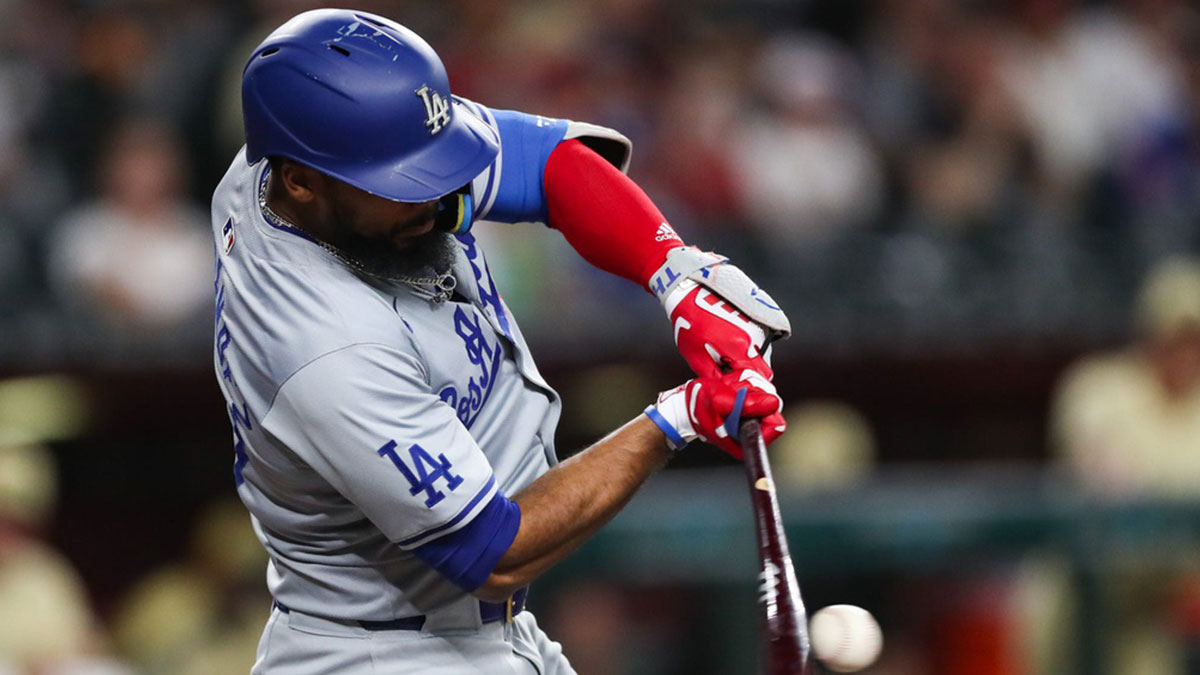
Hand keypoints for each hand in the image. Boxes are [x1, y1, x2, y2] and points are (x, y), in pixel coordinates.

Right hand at [644, 366, 785, 458]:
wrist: (683, 406)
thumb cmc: (697, 406)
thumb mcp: (721, 400)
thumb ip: (748, 403)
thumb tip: (774, 403)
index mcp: (746, 440)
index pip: (775, 423)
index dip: (765, 404)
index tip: (748, 396)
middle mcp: (750, 433)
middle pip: (770, 406)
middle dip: (754, 392)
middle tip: (733, 389)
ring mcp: (749, 422)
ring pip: (763, 396)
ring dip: (747, 386)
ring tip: (728, 388)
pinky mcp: (746, 411)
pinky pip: (755, 393)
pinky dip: (744, 386)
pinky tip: (729, 387)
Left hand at [667, 280, 772, 379]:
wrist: (689, 291)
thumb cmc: (690, 325)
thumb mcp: (697, 358)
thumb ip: (717, 377)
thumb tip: (728, 390)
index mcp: (740, 349)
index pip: (763, 376)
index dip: (754, 385)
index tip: (742, 388)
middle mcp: (754, 336)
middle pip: (763, 365)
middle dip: (749, 372)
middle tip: (729, 370)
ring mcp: (756, 324)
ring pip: (760, 351)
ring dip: (747, 356)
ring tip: (723, 350)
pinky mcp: (753, 315)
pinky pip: (756, 337)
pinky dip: (747, 343)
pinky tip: (727, 337)